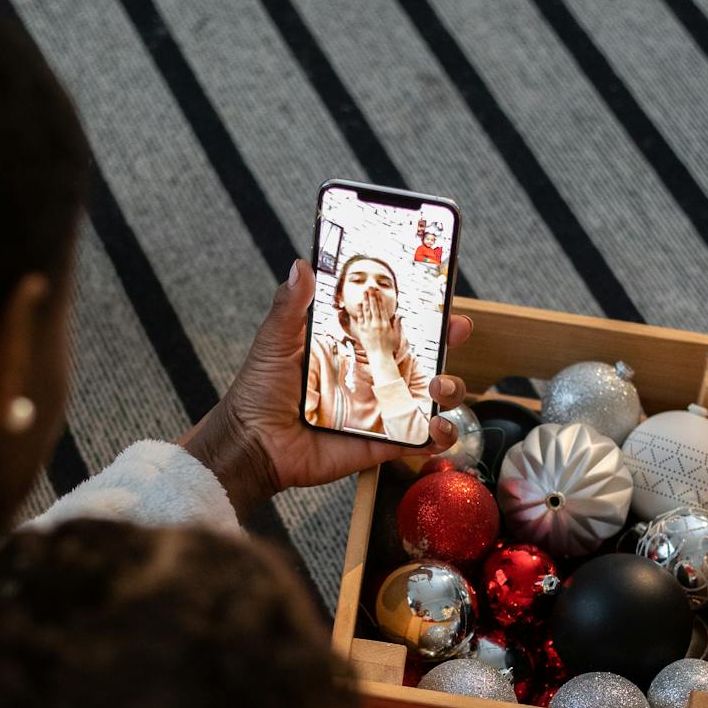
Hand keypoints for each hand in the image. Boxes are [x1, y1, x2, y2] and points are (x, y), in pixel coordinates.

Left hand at [181, 260, 472, 518]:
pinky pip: (420, 440)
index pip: (395, 323)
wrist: (252, 443)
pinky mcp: (381, 443)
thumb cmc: (260, 391)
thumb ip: (291, 305)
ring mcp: (381, 410)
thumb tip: (301, 264)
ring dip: (449, 387)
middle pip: (424, 356)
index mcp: (352, 347)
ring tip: (439, 385)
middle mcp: (372, 376)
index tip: (442, 294)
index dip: (422, 310)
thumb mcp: (275, 340)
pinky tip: (438, 427)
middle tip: (456, 330)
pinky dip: (439, 435)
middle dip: (448, 342)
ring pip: (432, 396)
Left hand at [351, 288, 400, 365]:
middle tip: (370, 287)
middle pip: (374, 306)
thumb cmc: (388, 347)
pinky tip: (359, 303)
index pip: (382, 308)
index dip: (379, 299)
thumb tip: (400, 315)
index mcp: (385, 323)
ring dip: (365, 300)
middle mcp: (377, 323)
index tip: (378, 292)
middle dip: (372, 296)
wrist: (379, 356)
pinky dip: (360, 310)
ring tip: (364, 292)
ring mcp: (369, 326)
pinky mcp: (362, 330)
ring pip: (367, 310)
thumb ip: (396, 324)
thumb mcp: (395, 334)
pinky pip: (361, 317)